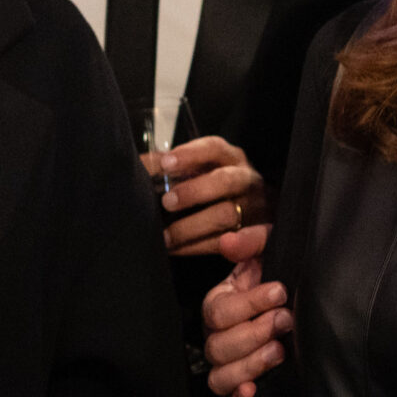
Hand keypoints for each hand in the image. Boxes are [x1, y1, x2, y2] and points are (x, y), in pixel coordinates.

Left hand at [146, 136, 266, 256]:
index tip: (165, 163)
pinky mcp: (256, 234)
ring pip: (227, 214)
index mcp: (231, 158)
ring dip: (193, 226)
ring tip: (166, 236)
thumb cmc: (214, 187)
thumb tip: (140, 165)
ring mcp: (253, 207)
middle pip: (225, 181)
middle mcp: (246, 179)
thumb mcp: (201, 170)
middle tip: (167, 202)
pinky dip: (206, 246)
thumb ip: (173, 167)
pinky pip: (234, 241)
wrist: (251, 211)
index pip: (214, 148)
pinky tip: (186, 248)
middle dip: (194, 191)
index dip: (190, 154)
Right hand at [202, 235, 291, 396]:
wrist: (302, 298)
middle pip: (217, 347)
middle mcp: (217, 336)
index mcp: (219, 304)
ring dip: (249, 366)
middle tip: (286, 320)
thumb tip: (227, 243)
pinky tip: (253, 390)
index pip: (219, 311)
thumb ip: (251, 241)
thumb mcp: (270, 249)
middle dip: (254, 334)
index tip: (280, 291)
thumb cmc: (281, 273)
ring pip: (220, 377)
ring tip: (279, 352)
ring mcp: (227, 364)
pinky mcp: (242, 386)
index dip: (250, 303)